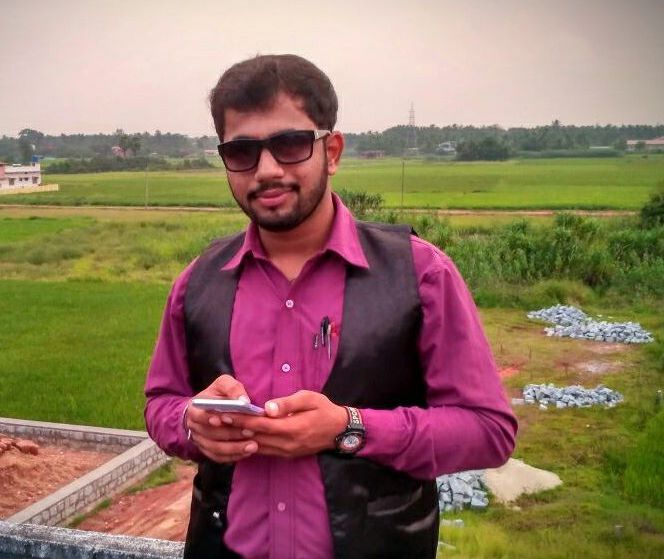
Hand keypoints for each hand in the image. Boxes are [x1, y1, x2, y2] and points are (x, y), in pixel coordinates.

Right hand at [185, 374, 258, 462]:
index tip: (225, 419)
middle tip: (250, 432)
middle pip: (210, 434)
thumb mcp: (222, 384)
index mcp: (195, 408)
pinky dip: (233, 456)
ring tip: (253, 446)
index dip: (209, 418)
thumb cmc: (217, 395)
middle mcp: (194, 426)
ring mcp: (200, 440)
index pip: (198, 415)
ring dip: (234, 448)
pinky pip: (218, 457)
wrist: (206, 409)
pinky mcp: (207, 451)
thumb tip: (244, 400)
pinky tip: (247, 452)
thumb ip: (232, 388)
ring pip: (215, 448)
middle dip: (231, 433)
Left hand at [220, 391, 348, 457]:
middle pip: (255, 437)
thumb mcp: (310, 399)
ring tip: (222, 428)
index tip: (225, 413)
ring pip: (257, 446)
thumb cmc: (325, 409)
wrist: (340, 431)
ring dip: (239, 438)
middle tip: (215, 420)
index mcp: (291, 428)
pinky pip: (264, 451)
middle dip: (234, 429)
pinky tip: (239, 438)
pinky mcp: (287, 454)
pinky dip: (250, 444)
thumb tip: (268, 408)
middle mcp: (286, 443)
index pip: (260, 425)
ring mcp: (286, 451)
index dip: (241, 420)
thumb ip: (288, 403)